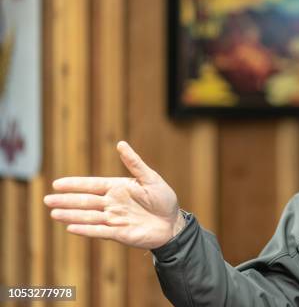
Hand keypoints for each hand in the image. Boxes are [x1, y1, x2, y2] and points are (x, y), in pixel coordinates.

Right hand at [44, 141, 185, 249]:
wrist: (173, 223)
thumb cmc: (164, 199)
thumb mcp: (150, 178)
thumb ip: (134, 163)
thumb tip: (121, 144)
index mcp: (118, 188)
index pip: (92, 185)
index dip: (75, 184)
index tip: (57, 183)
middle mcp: (113, 203)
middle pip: (85, 201)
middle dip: (66, 200)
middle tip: (47, 199)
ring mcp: (114, 218)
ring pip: (88, 216)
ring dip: (71, 215)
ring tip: (54, 213)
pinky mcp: (119, 233)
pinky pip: (99, 231)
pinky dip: (86, 229)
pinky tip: (71, 227)